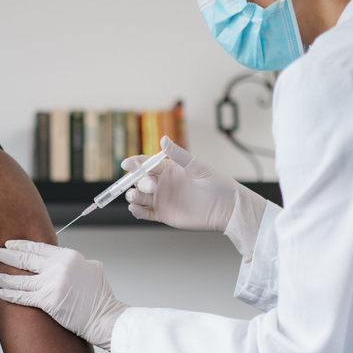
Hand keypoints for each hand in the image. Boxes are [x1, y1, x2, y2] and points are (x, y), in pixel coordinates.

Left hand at [0, 241, 126, 349]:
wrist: (106, 318)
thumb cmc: (101, 298)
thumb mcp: (91, 269)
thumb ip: (73, 263)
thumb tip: (60, 262)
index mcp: (70, 256)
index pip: (39, 247)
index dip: (22, 245)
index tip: (10, 244)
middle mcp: (60, 267)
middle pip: (26, 259)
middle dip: (7, 255)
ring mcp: (53, 284)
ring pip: (21, 279)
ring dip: (3, 277)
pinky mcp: (49, 301)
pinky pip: (23, 297)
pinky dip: (9, 295)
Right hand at [124, 136, 243, 230]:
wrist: (225, 206)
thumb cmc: (215, 182)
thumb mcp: (196, 166)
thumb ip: (178, 154)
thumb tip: (163, 139)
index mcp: (167, 168)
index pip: (146, 164)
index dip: (135, 163)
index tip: (127, 164)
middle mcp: (161, 183)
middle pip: (140, 180)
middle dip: (139, 181)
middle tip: (151, 185)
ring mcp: (161, 199)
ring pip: (139, 197)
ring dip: (133, 195)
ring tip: (134, 196)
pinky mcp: (163, 214)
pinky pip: (145, 213)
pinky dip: (137, 211)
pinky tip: (135, 208)